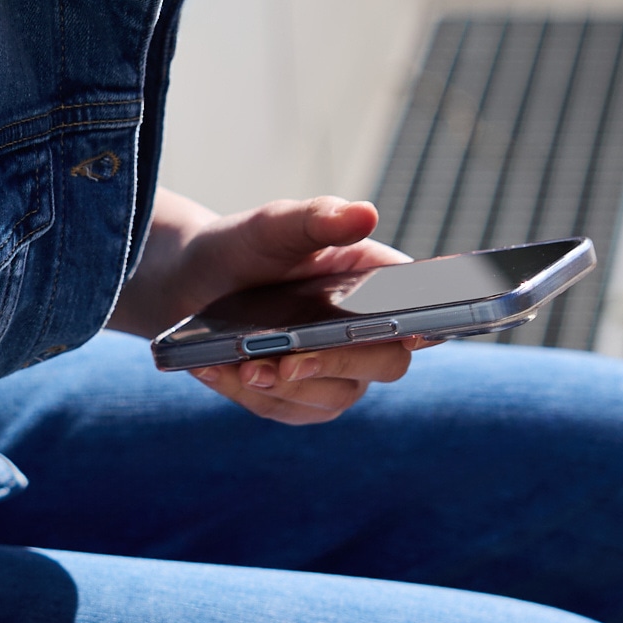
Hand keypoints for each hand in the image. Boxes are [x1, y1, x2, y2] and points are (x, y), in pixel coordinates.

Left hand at [113, 191, 413, 425]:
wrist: (197, 281)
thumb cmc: (250, 246)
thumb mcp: (277, 224)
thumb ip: (318, 218)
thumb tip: (364, 214)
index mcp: (378, 283)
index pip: (422, 307)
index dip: (425, 324)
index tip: (407, 333)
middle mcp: (369, 334)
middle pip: (385, 364)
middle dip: (337, 365)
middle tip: (293, 363)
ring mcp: (338, 373)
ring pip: (332, 397)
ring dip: (284, 387)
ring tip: (243, 367)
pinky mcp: (300, 400)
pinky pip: (284, 409)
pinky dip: (248, 393)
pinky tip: (214, 371)